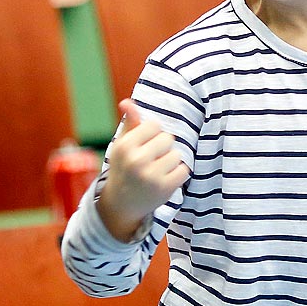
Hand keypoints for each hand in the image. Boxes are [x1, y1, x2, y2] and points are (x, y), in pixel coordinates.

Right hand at [98, 99, 190, 240]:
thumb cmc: (124, 168)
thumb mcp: (122, 145)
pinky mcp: (165, 189)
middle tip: (152, 159)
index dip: (154, 134)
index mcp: (125, 146)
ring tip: (158, 169)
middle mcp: (136, 160)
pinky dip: (178, 173)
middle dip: (163, 147)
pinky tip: (166, 178)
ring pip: (177, 154)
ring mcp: (151, 176)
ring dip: (172, 160)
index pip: (155, 125)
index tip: (146, 144)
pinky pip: (184, 170)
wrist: (122, 204)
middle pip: (168, 139)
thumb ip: (130, 123)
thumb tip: (128, 102)